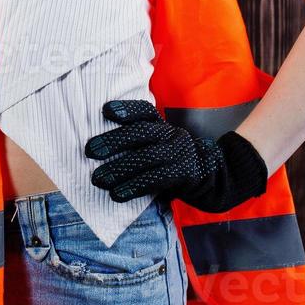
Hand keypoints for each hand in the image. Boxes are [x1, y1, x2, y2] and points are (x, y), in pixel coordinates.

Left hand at [85, 100, 269, 213]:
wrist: (215, 178)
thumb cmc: (174, 161)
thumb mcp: (160, 144)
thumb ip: (139, 142)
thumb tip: (99, 147)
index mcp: (163, 125)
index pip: (145, 112)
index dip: (126, 110)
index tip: (104, 110)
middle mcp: (171, 135)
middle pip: (141, 134)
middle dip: (113, 141)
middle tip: (89, 150)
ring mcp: (179, 154)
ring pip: (145, 159)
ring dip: (118, 169)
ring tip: (97, 178)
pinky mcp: (183, 175)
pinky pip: (154, 180)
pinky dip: (133, 187)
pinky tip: (116, 194)